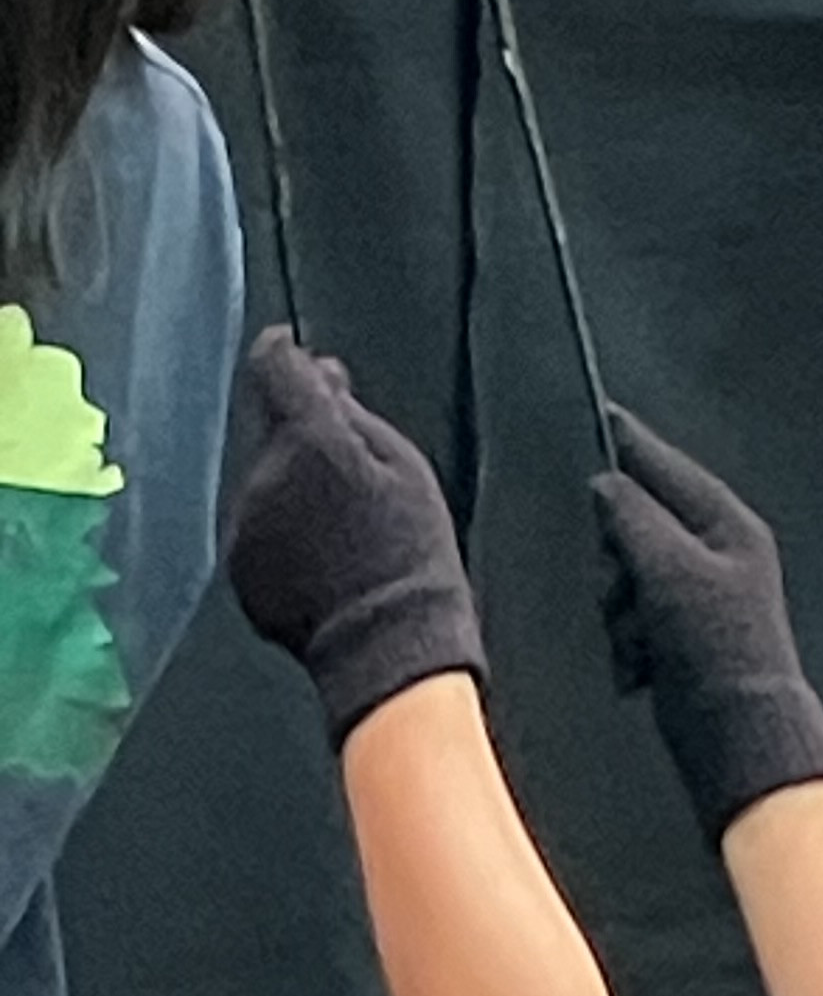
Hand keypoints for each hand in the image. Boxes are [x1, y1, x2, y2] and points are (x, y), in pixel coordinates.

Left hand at [229, 328, 485, 744]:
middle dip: (304, 436)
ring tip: (350, 527)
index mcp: (310, 441)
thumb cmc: (412, 555)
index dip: (284, 352)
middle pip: (272, 429)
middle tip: (356, 468)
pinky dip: (286, 531)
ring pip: (265, 479)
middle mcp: (264, 475)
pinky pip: (259, 526)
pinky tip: (329, 559)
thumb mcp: (407, 468)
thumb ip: (353, 413)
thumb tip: (320, 375)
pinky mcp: (239, 563)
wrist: (387, 645)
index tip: (292, 350)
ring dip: (294, 486)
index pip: (274, 367)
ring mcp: (245, 522)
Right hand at [591, 410, 822, 844]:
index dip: (629, 444)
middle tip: (622, 586)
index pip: (669, 467)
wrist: (737, 732)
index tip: (594, 413)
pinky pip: (631, 621)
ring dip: (621, 612)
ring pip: (626, 577)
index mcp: (729, 525)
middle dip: (618, 559)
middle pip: (638, 524)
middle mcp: (718, 554)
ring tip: (642, 639)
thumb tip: (606, 487)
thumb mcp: (668, 567)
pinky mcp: (680, 638)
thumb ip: (631, 517)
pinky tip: (642, 667)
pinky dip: (629, 643)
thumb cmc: (717, 646)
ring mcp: (699, 598)